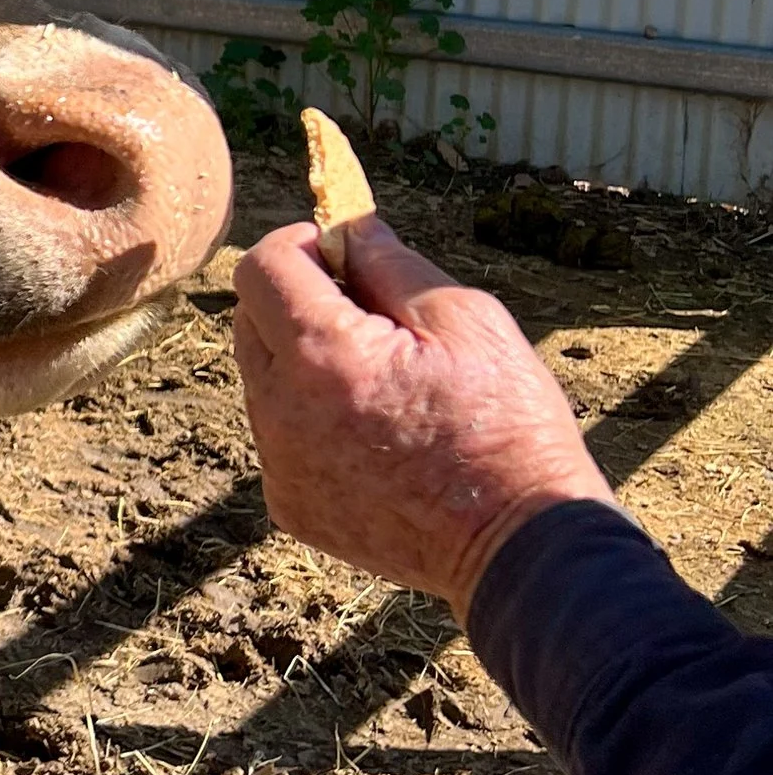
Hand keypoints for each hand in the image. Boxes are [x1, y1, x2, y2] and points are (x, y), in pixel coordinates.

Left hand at [232, 214, 611, 619]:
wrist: (525, 548)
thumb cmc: (507, 425)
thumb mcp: (467, 318)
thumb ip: (391, 263)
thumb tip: (348, 226)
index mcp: (322, 355)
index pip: (262, 267)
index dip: (301, 246)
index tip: (340, 253)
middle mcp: (281, 410)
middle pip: (250, 320)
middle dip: (297, 300)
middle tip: (369, 315)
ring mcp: (280, 464)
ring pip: (263, 379)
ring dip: (303, 362)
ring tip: (383, 383)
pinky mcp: (290, 505)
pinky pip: (279, 437)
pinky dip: (311, 421)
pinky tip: (376, 437)